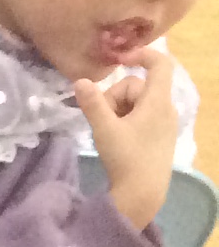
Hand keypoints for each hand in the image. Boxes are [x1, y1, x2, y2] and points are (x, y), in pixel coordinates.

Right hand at [75, 46, 179, 231]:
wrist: (143, 192)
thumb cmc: (126, 158)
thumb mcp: (104, 129)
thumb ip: (92, 104)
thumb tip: (80, 81)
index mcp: (157, 102)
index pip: (160, 64)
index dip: (142, 54)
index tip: (120, 58)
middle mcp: (166, 108)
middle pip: (137, 87)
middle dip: (115, 97)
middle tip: (103, 119)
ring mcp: (165, 122)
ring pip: (137, 102)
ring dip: (119, 110)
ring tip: (109, 132)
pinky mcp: (161, 135)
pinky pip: (142, 115)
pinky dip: (126, 119)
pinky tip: (118, 139)